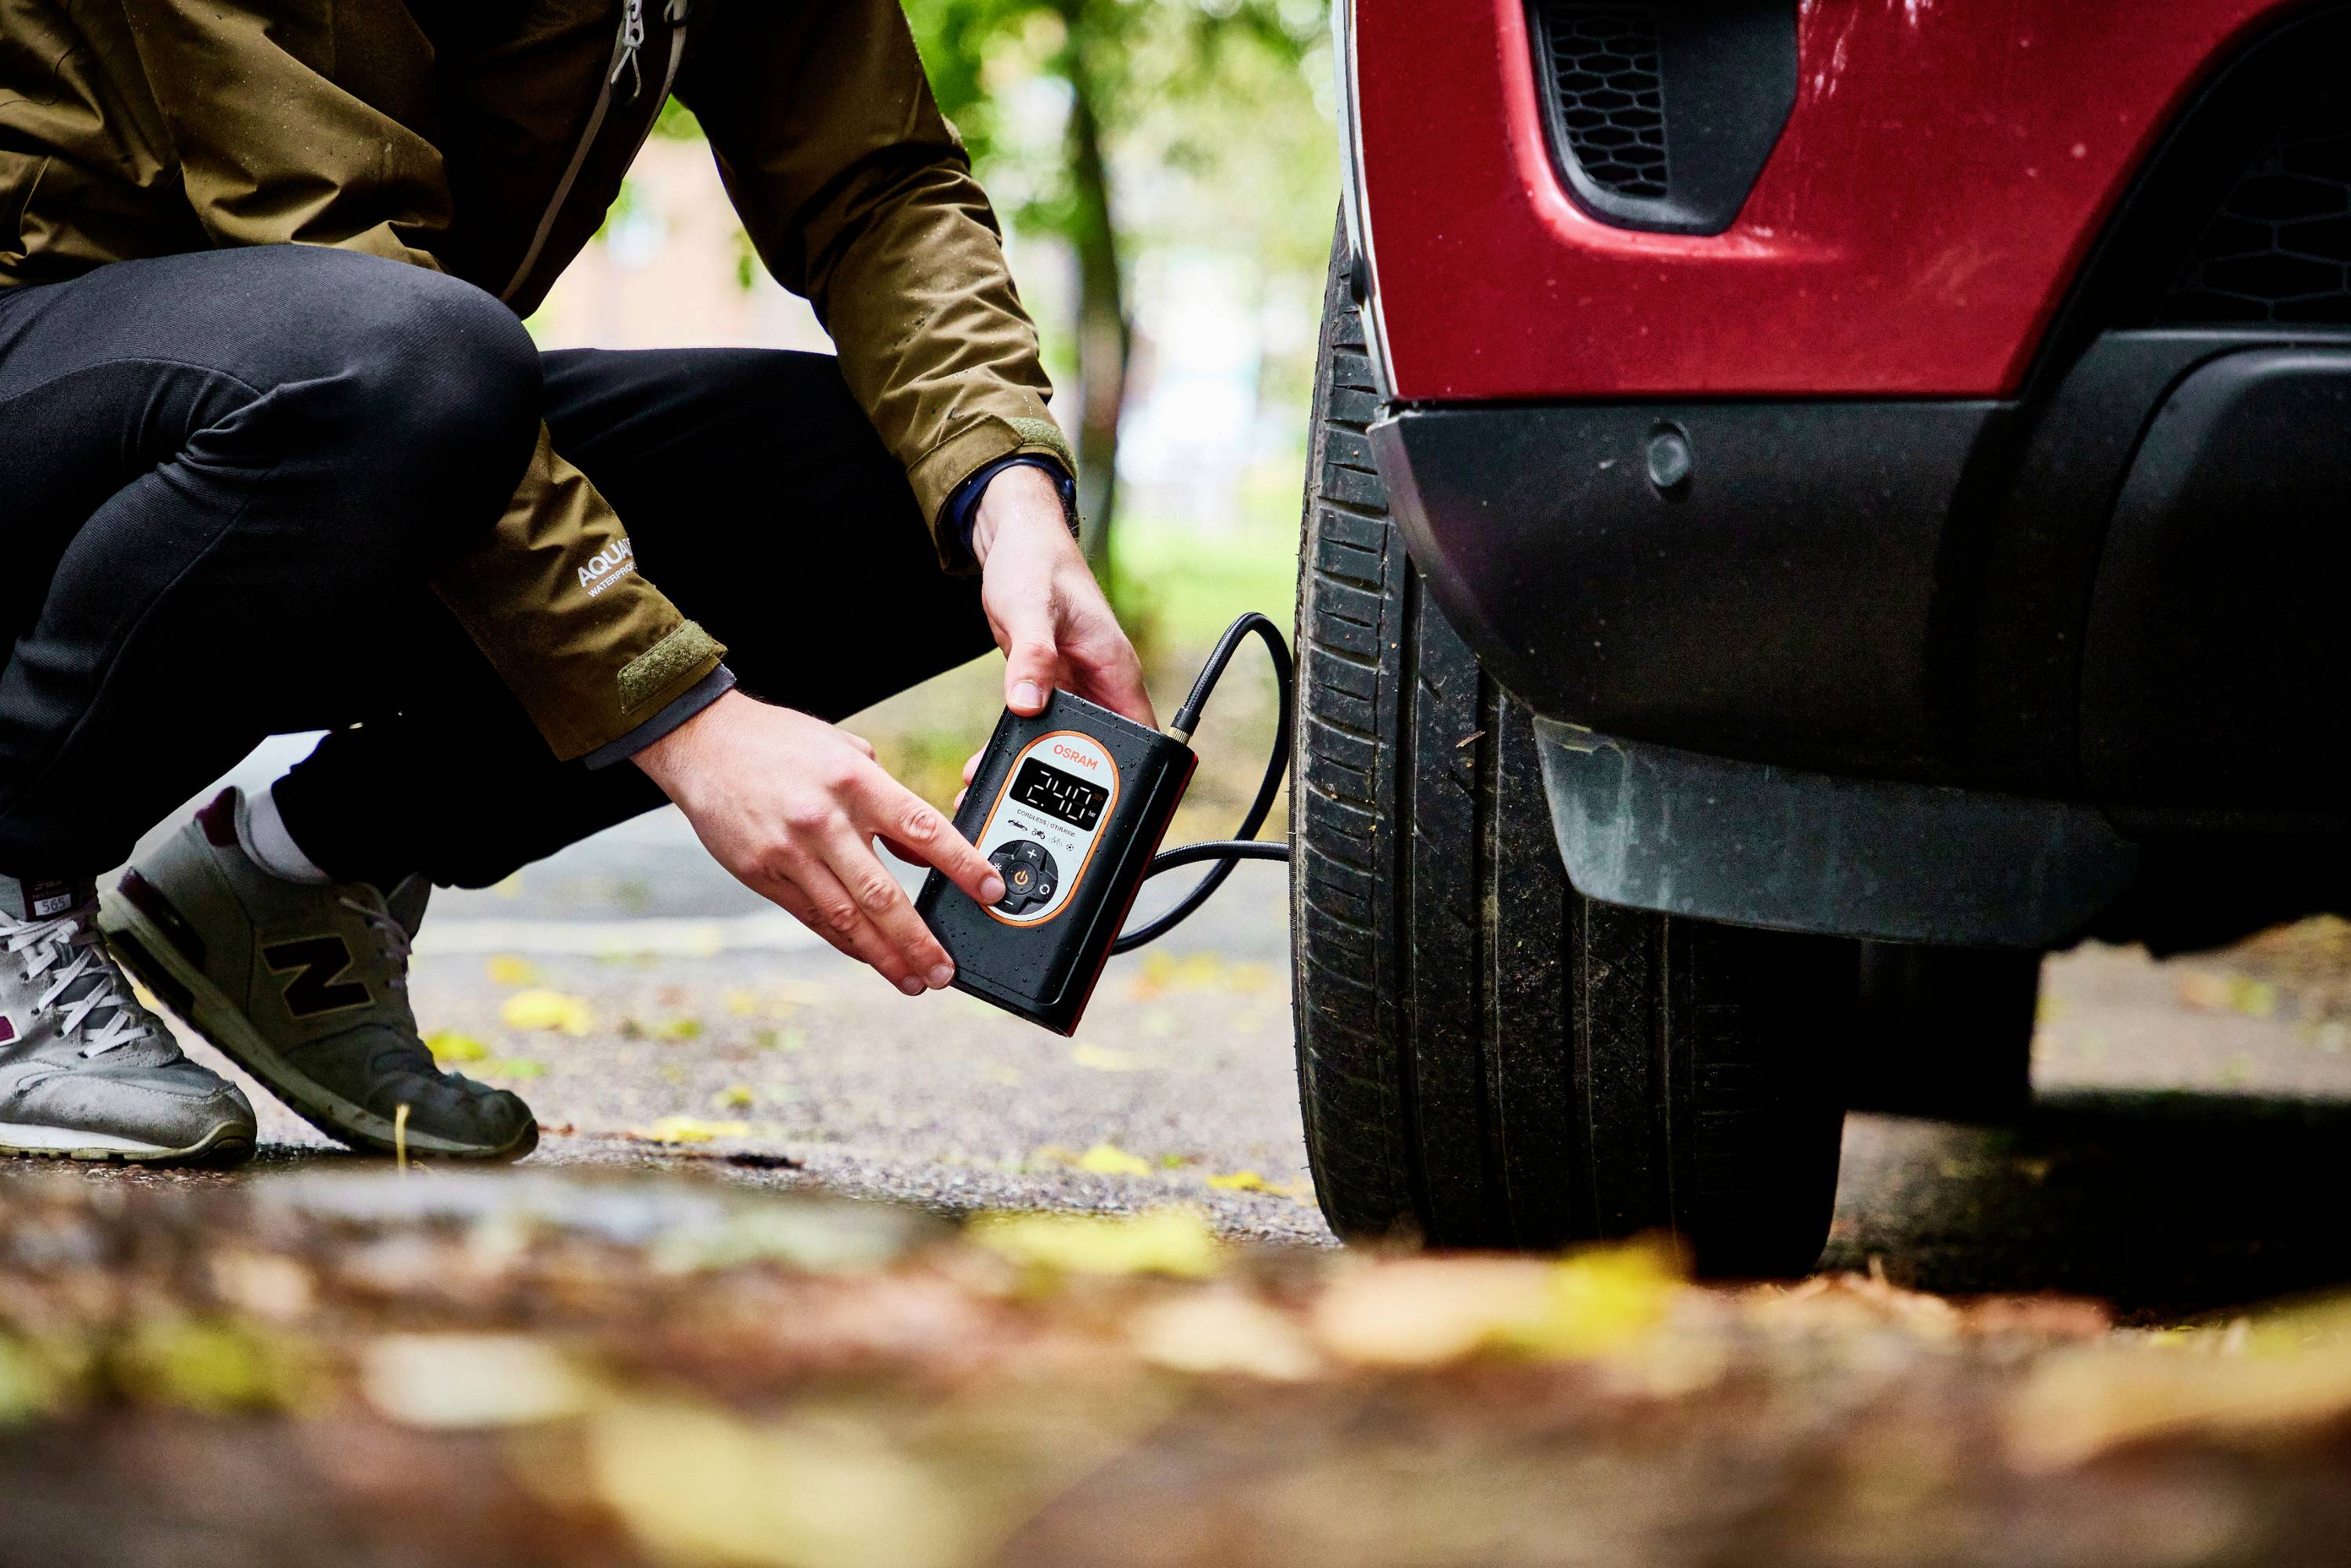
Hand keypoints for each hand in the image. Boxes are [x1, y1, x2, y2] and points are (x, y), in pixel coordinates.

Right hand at [634, 690, 1005, 995]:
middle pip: (883, 894)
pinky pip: (813, 918)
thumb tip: (919, 848)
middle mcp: (824, 820)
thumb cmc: (783, 744)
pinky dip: (846, 943)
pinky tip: (870, 959)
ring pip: (846, 919)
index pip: (922, 829)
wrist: (704, 743)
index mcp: (856, 781)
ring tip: (915, 981)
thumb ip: (886, 798)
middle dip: (920, 940)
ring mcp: (790, 852)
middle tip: (947, 971)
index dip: (962, 865)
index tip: (992, 892)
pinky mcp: (763, 874)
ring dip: (885, 956)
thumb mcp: (846, 751)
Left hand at [962, 463, 1154, 804]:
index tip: (1122, 817)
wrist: (1013, 542)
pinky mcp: (1049, 687)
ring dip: (1035, 773)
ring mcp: (1076, 688)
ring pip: (1065, 746)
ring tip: (996, 799)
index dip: (1139, 780)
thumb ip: (1032, 658)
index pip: (1143, 738)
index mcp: (1115, 671)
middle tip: (1041, 820)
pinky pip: (1038, 730)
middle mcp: (1101, 685)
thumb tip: (1029, 704)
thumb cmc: (1034, 565)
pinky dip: (1015, 749)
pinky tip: (984, 766)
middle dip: (1073, 790)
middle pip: (1100, 753)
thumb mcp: (1031, 610)